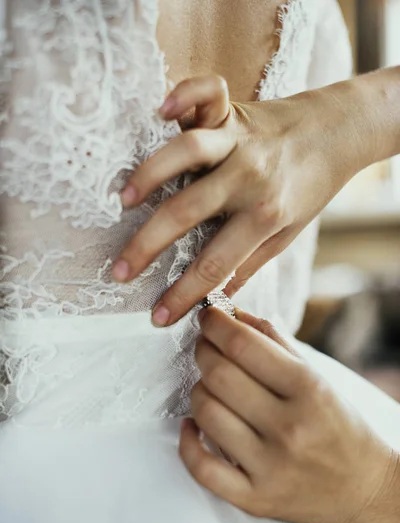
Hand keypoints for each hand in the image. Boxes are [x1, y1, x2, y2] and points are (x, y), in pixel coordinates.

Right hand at [113, 74, 362, 325]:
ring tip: (123, 202)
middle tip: (118, 271)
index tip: (157, 316)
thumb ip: (250, 263)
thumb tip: (218, 297)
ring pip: (186, 153)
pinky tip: (160, 111)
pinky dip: (183, 96)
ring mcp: (239, 141)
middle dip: (146, 247)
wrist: (337, 132)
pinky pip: (207, 95)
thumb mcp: (288, 234)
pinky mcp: (233, 112)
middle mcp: (249, 177)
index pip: (214, 265)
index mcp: (265, 215)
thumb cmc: (310, 187)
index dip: (182, 295)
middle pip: (186, 213)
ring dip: (149, 176)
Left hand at [179, 307, 399, 522]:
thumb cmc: (338, 426)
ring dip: (198, 390)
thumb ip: (275, 340)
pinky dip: (187, 441)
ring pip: (206, 413)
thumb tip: (231, 314)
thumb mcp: (317, 376)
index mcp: (308, 389)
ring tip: (209, 385)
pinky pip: (201, 467)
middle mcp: (289, 428)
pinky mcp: (254, 498)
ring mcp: (270, 467)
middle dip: (203, 352)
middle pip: (219, 376)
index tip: (208, 316)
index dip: (215, 323)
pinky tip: (192, 424)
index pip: (242, 345)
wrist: (362, 489)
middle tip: (206, 347)